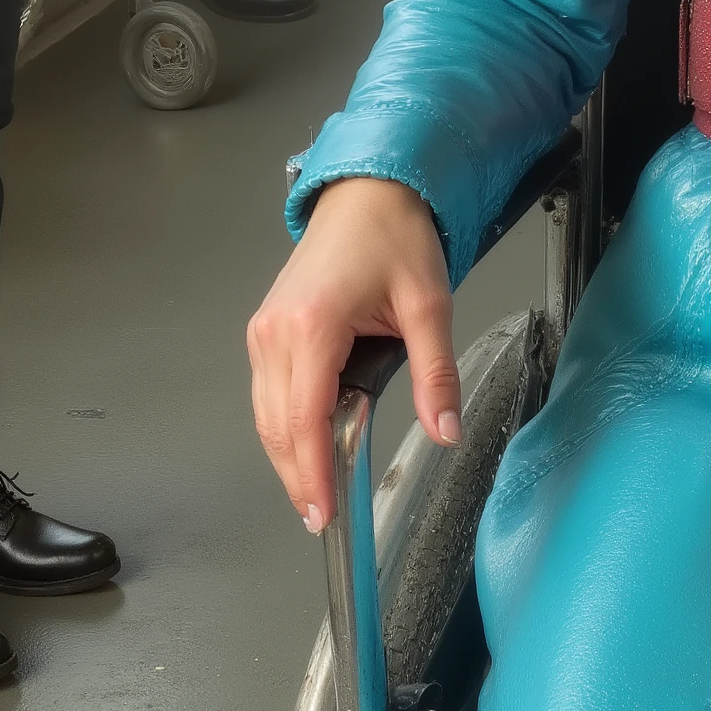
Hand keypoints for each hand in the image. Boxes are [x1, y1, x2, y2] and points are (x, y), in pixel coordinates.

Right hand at [248, 177, 459, 532]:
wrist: (367, 191)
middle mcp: (275, 332)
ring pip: (265, 413)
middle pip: (277, 425)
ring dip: (287, 456)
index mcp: (312, 325)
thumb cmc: (394, 234)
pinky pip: (267, 393)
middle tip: (322, 518)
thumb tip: (446, 430)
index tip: (325, 511)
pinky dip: (284, 426)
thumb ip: (436, 373)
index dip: (313, 471)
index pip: (306, 419)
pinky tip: (308, 447)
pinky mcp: (266, 329)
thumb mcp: (428, 304)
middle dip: (297, 476)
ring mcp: (264, 330)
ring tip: (315, 494)